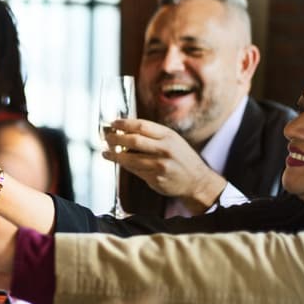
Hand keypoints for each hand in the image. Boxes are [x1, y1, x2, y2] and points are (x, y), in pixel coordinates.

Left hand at [104, 118, 226, 213]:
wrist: (197, 180)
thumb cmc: (180, 157)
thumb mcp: (171, 140)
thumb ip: (151, 135)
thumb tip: (123, 129)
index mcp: (168, 136)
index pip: (141, 125)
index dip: (124, 123)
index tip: (112, 123)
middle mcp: (165, 149)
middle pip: (134, 140)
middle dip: (116, 138)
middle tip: (106, 138)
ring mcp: (161, 165)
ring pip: (131, 159)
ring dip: (115, 155)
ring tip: (106, 153)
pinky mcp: (157, 179)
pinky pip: (135, 171)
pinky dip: (125, 166)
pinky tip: (119, 162)